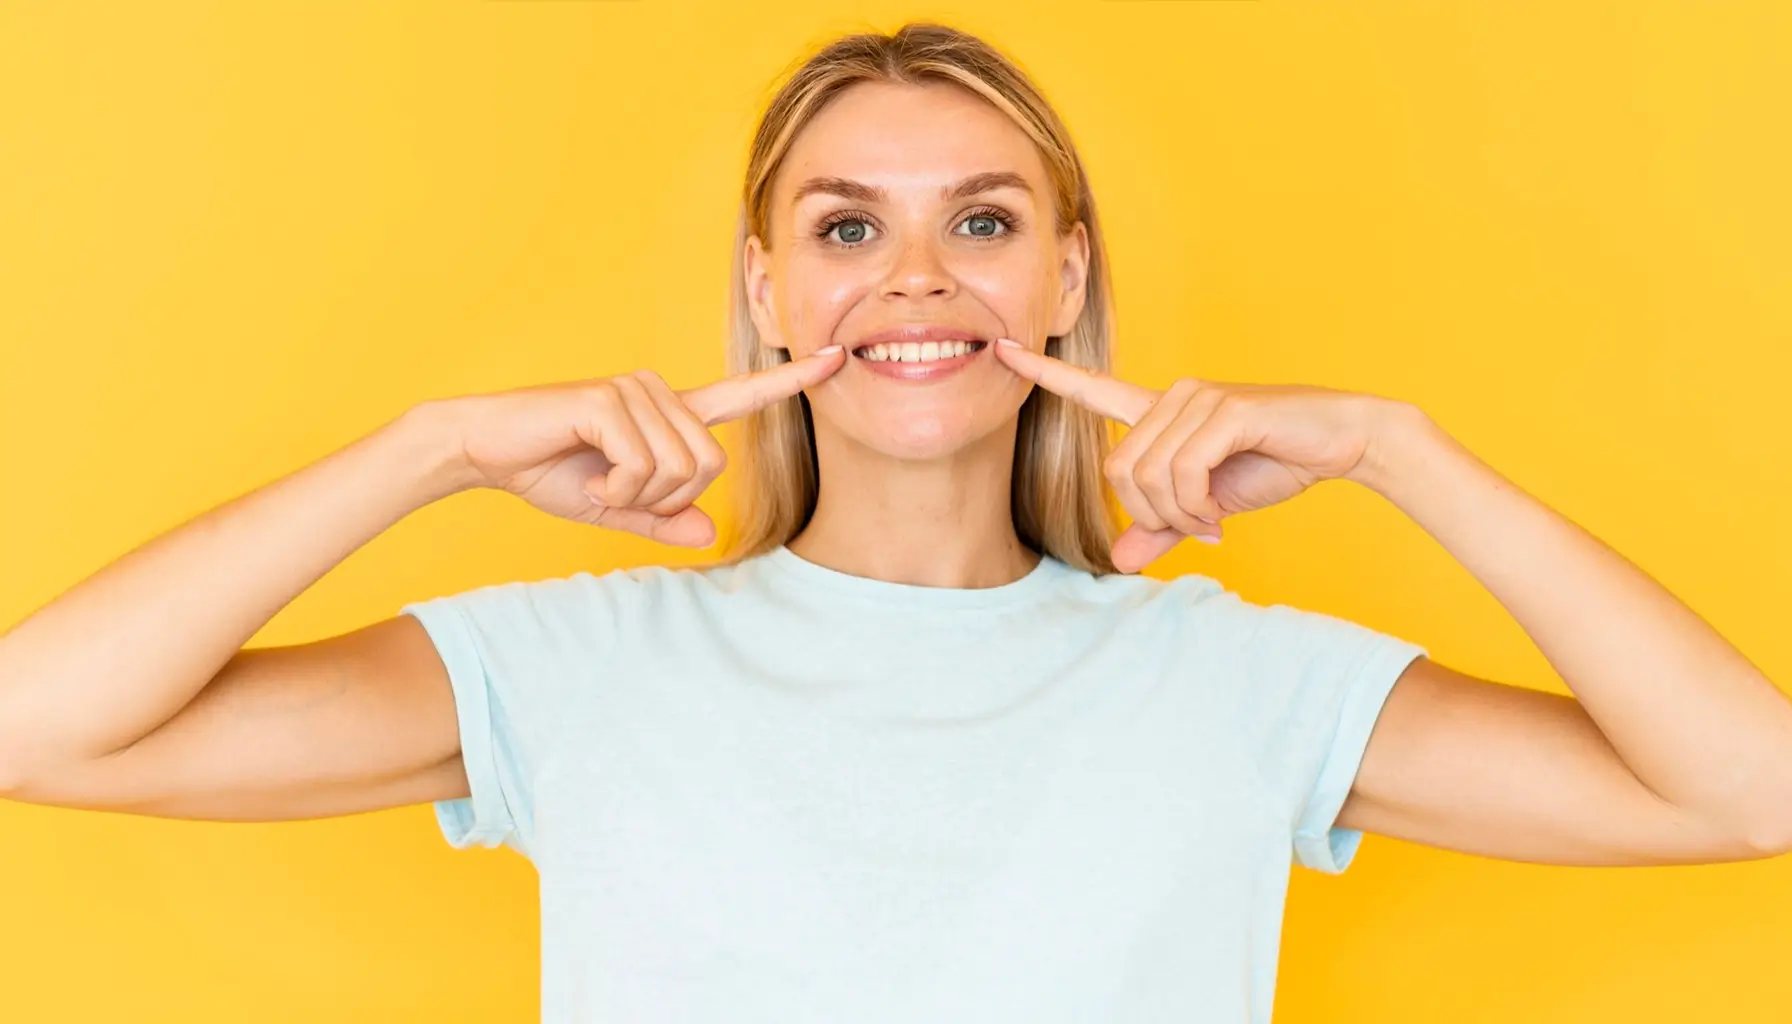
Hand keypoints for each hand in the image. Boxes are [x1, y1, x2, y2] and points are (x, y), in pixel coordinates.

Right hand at [432, 346, 846, 546]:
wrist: (486, 450)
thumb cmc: (550, 471)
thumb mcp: (616, 508)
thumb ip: (664, 520)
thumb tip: (710, 534)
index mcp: (668, 414)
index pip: (739, 396)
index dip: (788, 382)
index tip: (835, 360)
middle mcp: (659, 392)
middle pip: (709, 467)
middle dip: (667, 499)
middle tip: (619, 492)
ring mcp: (635, 391)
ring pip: (680, 470)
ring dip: (637, 495)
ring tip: (599, 479)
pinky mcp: (608, 399)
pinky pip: (644, 466)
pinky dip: (617, 489)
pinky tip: (588, 475)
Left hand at [993, 338, 1404, 572]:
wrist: (1342, 441)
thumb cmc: (1272, 464)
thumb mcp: (1206, 507)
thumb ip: (1160, 530)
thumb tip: (1117, 563)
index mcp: (1161, 412)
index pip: (1092, 391)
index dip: (1046, 374)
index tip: (1001, 349)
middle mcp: (1173, 397)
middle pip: (1118, 470)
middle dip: (1152, 513)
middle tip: (1195, 527)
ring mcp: (1197, 399)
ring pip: (1147, 475)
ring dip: (1180, 515)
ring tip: (1213, 519)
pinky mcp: (1225, 410)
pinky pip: (1183, 472)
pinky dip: (1198, 507)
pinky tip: (1222, 513)